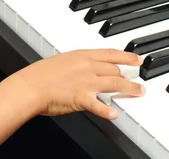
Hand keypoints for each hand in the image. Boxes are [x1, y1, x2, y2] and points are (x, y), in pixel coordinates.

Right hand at [12, 49, 144, 120]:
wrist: (29, 86)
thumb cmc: (40, 74)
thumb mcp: (62, 61)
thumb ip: (78, 64)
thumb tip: (88, 68)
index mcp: (81, 55)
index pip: (110, 53)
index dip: (127, 56)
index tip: (137, 59)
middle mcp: (86, 67)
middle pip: (115, 69)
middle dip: (130, 75)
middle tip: (138, 79)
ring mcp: (85, 82)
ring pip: (115, 83)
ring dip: (130, 88)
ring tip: (139, 92)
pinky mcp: (81, 98)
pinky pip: (99, 105)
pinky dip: (108, 111)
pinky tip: (115, 114)